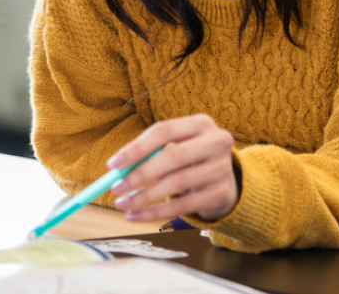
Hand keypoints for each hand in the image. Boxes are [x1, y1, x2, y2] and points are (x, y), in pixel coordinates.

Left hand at [107, 114, 238, 222]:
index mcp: (200, 123)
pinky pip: (183, 206)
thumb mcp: (175, 146)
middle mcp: (216, 142)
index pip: (164, 131)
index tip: (113, 165)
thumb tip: (116, 169)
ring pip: (177, 183)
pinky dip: (156, 212)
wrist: (225, 180)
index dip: (136, 148)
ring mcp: (222, 168)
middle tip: (116, 188)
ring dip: (145, 197)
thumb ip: (148, 153)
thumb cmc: (190, 159)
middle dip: (140, 174)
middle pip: (173, 156)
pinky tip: (136, 215)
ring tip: (123, 204)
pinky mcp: (222, 193)